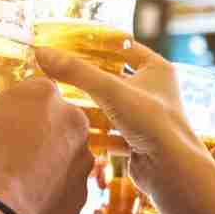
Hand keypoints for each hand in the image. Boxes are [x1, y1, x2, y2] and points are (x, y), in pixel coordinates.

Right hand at [0, 78, 92, 213]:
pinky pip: (60, 188)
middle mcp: (73, 122)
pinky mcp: (83, 194)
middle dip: (22, 136)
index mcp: (43, 94)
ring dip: (36, 164)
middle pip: (42, 123)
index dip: (0, 111)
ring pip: (55, 155)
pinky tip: (17, 204)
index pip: (23, 93)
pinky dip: (43, 193)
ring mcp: (82, 160)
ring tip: (4, 182)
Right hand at [35, 44, 203, 193]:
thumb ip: (76, 72)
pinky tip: (74, 129)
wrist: (172, 171)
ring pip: (110, 105)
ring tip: (60, 98)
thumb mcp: (111, 90)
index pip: (123, 46)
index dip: (98, 43)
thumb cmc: (153, 123)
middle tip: (60, 70)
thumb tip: (42, 53)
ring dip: (89, 104)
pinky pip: (110, 131)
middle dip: (88, 77)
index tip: (71, 42)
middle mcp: (154, 91)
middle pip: (113, 77)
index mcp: (156, 69)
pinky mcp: (137, 141)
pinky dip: (94, 130)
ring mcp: (146, 117)